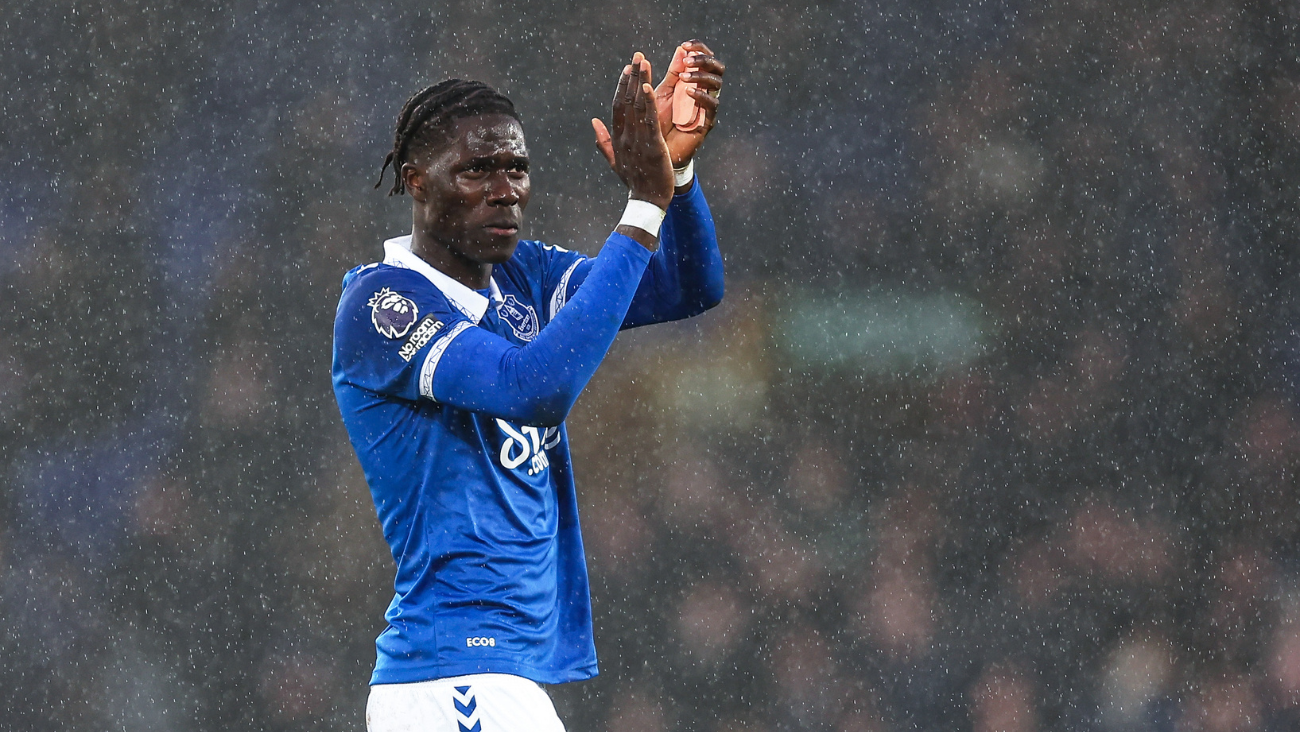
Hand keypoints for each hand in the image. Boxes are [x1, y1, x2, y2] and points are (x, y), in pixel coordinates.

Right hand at [591, 53, 673, 210]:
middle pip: (627, 100)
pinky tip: (649, 87)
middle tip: (638, 55)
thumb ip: (603, 141)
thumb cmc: (634, 181)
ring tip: (644, 62)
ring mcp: (638, 141)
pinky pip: (649, 121)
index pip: (618, 106)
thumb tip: (593, 121)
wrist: (647, 201)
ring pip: (638, 106)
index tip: (627, 68)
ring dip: (640, 82)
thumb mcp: (615, 161)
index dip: (622, 86)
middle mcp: (626, 136)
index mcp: (618, 138)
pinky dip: (648, 103)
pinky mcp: (653, 147)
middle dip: (632, 76)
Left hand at [654, 40, 723, 167]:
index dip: (698, 49)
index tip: (684, 46)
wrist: (656, 149)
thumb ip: (673, 72)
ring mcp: (706, 106)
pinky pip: (712, 106)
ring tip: (684, 77)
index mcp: (693, 80)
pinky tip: (688, 92)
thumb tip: (681, 49)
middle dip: (704, 60)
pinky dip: (701, 96)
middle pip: (717, 68)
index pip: (704, 58)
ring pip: (716, 84)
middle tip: (689, 61)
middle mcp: (703, 91)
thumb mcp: (663, 92)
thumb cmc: (658, 120)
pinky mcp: (707, 122)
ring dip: (701, 76)